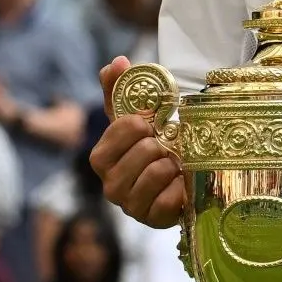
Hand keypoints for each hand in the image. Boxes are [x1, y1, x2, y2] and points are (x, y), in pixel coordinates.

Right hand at [92, 56, 187, 227]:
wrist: (175, 185)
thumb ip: (120, 91)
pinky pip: (170, 199)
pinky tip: (180, 186)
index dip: (143, 124)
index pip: (123, 129)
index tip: (152, 125)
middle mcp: (109, 185)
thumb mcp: (136, 120)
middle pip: (143, 150)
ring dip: (172, 165)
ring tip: (173, 165)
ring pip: (157, 172)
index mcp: (101, 157)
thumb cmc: (151, 149)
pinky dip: (180, 188)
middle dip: (161, 145)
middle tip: (165, 148)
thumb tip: (117, 61)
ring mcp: (130, 206)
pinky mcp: (151, 221)